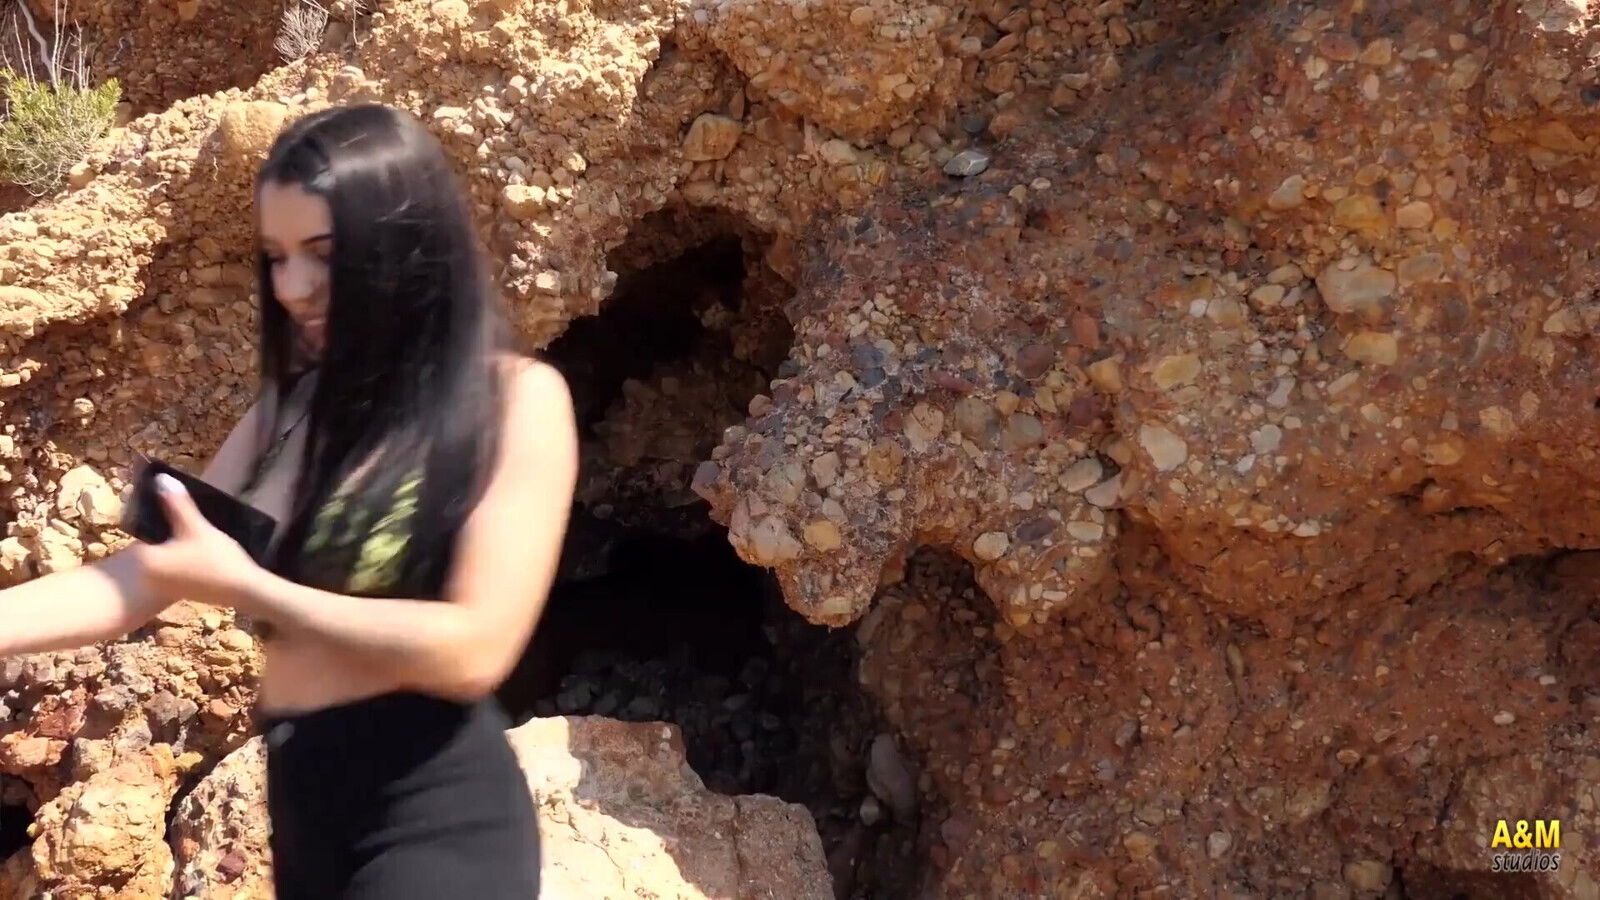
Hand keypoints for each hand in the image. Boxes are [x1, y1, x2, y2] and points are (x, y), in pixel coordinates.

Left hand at [138, 474, 264, 608]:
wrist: (244, 590)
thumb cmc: (217, 559)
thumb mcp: (197, 527)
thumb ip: (177, 504)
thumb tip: (161, 479)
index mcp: (147, 561)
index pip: (141, 529)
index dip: (153, 512)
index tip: (165, 502)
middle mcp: (148, 576)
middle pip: (152, 542)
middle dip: (163, 527)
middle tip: (179, 513)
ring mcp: (163, 585)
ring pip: (163, 553)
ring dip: (172, 541)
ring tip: (188, 526)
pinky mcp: (178, 589)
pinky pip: (171, 564)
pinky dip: (179, 554)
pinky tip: (194, 546)